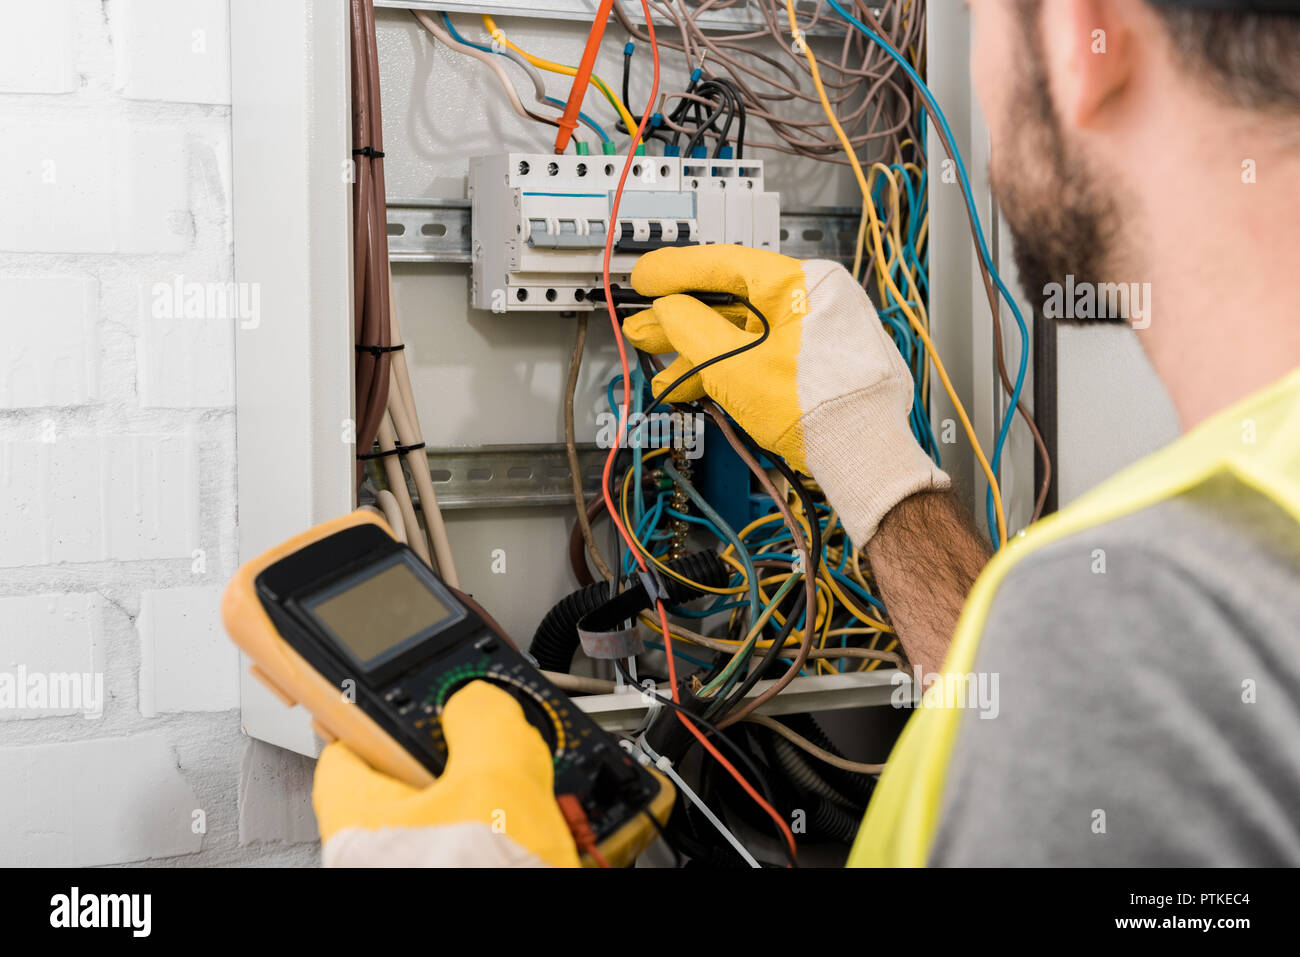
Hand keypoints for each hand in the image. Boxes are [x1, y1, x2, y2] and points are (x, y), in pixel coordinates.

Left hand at [312, 680, 579, 866]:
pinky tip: (550, 845)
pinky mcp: (453, 887)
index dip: (388, 709)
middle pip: (418, 781)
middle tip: (511, 757)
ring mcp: (413, 877)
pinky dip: (513, 847)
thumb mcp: (496, 776)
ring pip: (457, 823)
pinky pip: (480, 856)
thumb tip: (476, 699)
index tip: (415, 694)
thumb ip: (482, 718)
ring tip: (546, 809)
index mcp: (355, 814)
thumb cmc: (479, 886)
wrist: (521, 940)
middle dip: (471, 764)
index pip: (349, 740)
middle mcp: (373, 855)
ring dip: (504, 808)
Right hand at [623, 244, 947, 543]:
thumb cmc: (816, 408)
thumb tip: (666, 310)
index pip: (725, 264)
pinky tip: (696, 384)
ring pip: (744, 333)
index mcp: (802, 283)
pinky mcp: (818, 362)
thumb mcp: (734, 365)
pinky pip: (763, 353)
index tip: (644, 278)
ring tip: (661, 368)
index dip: (675, 272)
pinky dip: (729, 367)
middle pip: (731, 302)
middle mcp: (814, 299)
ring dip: (699, 351)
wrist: (862, 455)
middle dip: (681, 321)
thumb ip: (691, 329)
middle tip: (643, 329)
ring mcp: (818, 332)